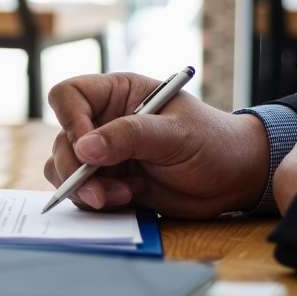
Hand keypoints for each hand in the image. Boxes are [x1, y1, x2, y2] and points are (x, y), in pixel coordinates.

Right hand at [44, 73, 269, 218]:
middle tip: (96, 190)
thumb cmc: (211, 141)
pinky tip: (126, 200)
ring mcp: (104, 154)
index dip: (69, 118)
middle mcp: (104, 122)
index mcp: (117, 95)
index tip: (85, 147)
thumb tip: (83, 149)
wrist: (234, 179)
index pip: (69, 96)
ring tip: (119, 197)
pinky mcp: (109, 182)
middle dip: (74, 167)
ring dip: (83, 187)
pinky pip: (82, 192)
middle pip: (62, 138)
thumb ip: (129, 136)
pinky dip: (94, 201)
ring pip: (65, 168)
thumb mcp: (174, 134)